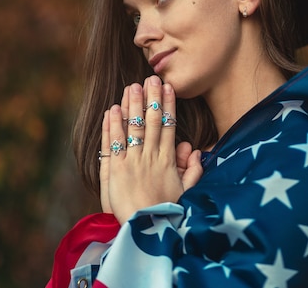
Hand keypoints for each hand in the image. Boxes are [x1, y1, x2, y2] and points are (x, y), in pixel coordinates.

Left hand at [100, 76, 202, 223]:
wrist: (145, 230)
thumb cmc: (166, 213)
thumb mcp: (186, 193)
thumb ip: (193, 171)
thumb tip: (195, 150)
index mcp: (167, 160)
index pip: (168, 126)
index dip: (167, 105)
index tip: (167, 88)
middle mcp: (149, 157)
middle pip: (149, 122)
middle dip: (150, 98)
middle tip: (149, 77)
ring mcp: (131, 162)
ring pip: (131, 128)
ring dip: (131, 106)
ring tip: (131, 86)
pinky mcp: (114, 171)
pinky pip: (112, 144)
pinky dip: (111, 126)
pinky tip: (112, 110)